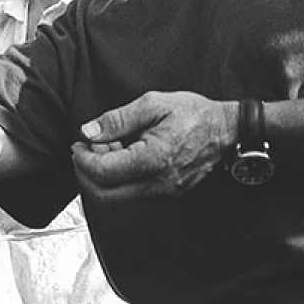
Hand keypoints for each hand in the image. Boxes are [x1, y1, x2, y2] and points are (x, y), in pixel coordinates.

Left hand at [71, 92, 236, 200]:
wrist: (226, 131)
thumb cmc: (194, 115)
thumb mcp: (153, 104)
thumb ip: (117, 120)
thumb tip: (88, 132)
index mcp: (153, 160)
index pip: (103, 172)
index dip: (82, 159)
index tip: (78, 144)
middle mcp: (158, 185)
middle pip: (104, 195)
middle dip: (86, 174)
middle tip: (83, 151)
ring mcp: (163, 194)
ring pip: (116, 199)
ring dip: (102, 178)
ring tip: (107, 149)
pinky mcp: (166, 195)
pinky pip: (131, 195)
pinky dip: (118, 180)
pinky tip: (122, 157)